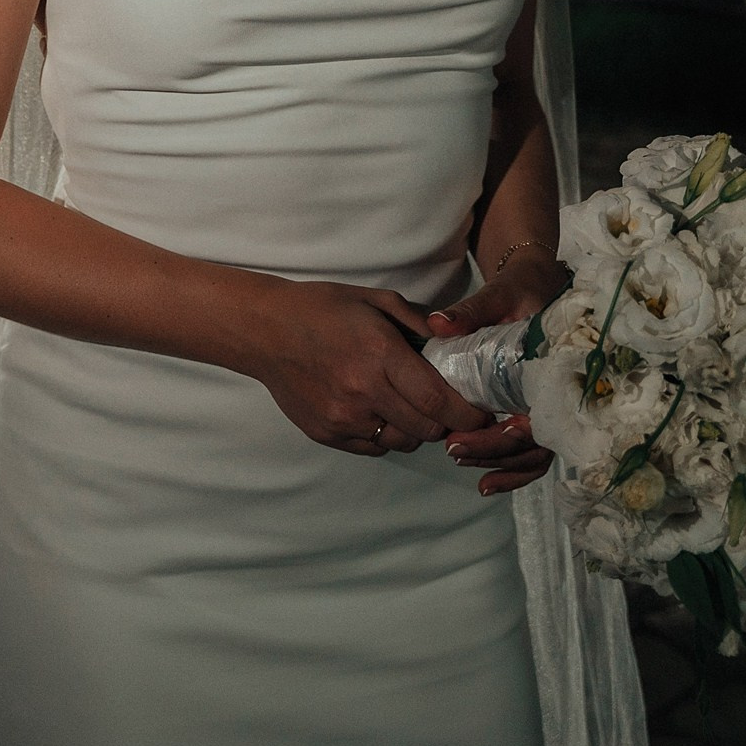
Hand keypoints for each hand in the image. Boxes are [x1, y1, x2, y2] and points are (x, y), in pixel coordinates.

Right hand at [244, 278, 491, 457]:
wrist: (264, 330)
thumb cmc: (322, 309)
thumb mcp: (376, 300)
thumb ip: (420, 321)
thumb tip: (456, 342)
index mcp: (380, 355)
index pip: (440, 402)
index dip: (469, 414)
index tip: (481, 411)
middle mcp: (363, 392)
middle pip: (428, 429)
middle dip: (446, 421)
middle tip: (446, 406)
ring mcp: (343, 418)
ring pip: (403, 441)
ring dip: (414, 428)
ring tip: (406, 404)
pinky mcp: (327, 433)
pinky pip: (374, 446)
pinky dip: (384, 433)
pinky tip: (376, 409)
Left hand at [428, 249, 567, 494]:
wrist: (538, 287)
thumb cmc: (522, 293)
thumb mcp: (499, 296)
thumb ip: (471, 313)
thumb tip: (437, 324)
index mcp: (551, 371)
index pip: (534, 419)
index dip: (505, 436)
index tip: (468, 435)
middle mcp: (555, 396)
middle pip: (533, 445)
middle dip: (493, 453)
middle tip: (453, 449)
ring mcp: (547, 408)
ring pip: (532, 454)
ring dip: (499, 465)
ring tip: (460, 461)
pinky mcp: (534, 411)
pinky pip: (530, 450)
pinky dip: (509, 468)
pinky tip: (483, 479)